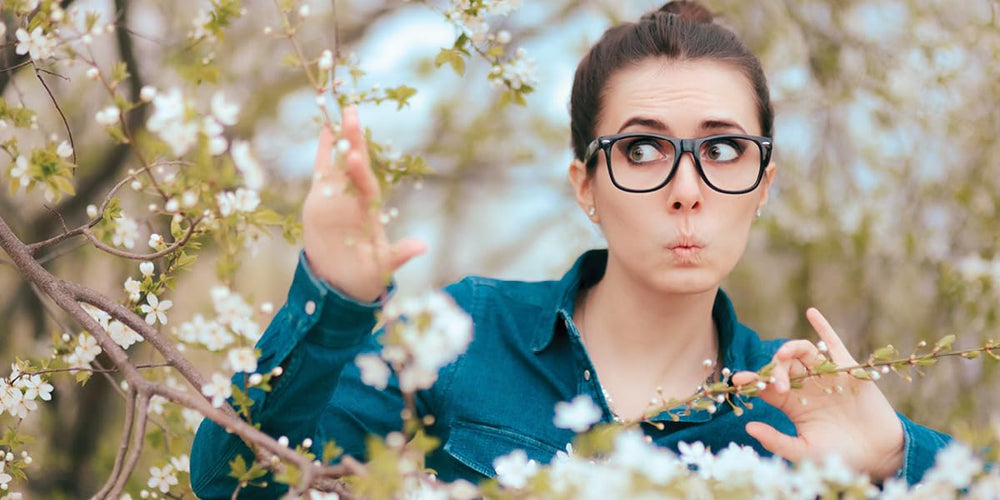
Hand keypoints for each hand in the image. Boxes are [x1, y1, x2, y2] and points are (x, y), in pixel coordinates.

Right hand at [302, 106, 425, 301]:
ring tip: (341, 110)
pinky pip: (322, 169)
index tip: (353, 156)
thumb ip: (399, 255)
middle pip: (355, 165)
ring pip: (339, 161)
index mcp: (369, 212)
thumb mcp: (382, 268)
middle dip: (354, 140)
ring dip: (340, 137)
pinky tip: (325, 128)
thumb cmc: (366, 276)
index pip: (365, 187)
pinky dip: (323, 150)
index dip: (359, 172)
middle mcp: (356, 199)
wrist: (343, 282)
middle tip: (352, 111)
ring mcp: (338, 196)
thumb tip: (422, 247)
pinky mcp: (321, 198)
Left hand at [731, 308, 904, 480]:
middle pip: (781, 366)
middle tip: (776, 385)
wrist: (878, 455)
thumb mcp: (803, 451)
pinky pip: (833, 343)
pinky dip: (823, 327)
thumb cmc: (839, 456)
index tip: (737, 380)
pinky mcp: (848, 369)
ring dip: (791, 349)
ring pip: (802, 352)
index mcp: (791, 403)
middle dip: (773, 371)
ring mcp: (826, 375)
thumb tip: (747, 427)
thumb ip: (776, 440)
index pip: (765, 386)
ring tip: (784, 354)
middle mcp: (805, 385)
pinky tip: (811, 312)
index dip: (751, 381)